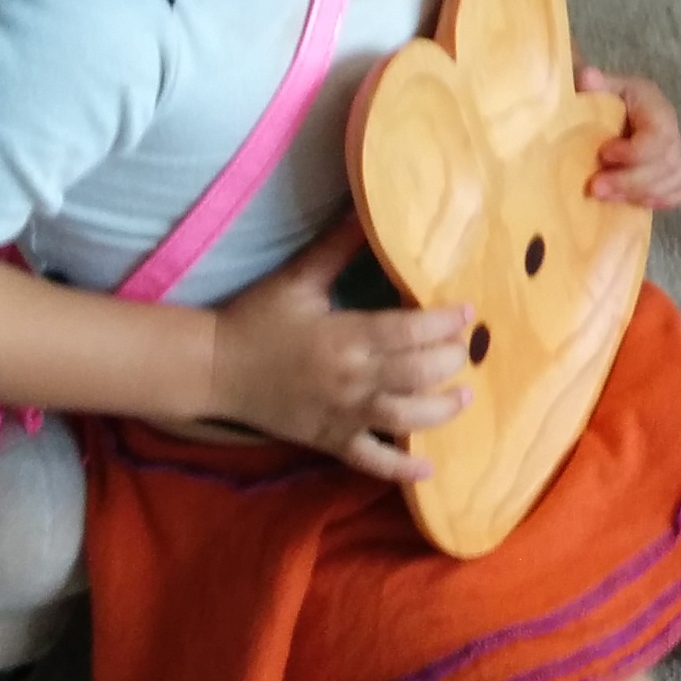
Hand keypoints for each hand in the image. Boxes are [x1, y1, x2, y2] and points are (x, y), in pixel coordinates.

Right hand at [206, 218, 475, 480]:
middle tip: (465, 350)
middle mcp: (351, 378)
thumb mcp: (297, 279)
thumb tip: (366, 210)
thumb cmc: (256, 319)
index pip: (410, 331)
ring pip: (406, 419)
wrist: (212, 368)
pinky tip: (429, 470)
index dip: (445, 323)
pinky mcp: (329, 440)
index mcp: (345, 336)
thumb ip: (337, 248)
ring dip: (442, 410)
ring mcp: (342, 414)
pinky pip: (371, 460)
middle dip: (451, 362)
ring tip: (465, 396)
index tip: (468, 312)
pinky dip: (400, 469)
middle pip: (418, 374)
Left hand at [581, 68, 680, 208]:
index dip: (635, 151)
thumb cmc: (605, 98)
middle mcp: (671, 128)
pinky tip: (636, 200)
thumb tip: (587, 76)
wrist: (612, 109)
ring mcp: (678, 150)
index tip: (604, 154)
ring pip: (676, 177)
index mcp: (655, 107)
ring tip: (606, 196)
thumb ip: (595, 84)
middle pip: (667, 162)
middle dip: (632, 180)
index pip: (659, 134)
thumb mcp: (601, 86)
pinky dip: (663, 197)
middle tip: (596, 188)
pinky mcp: (678, 168)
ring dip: (641, 192)